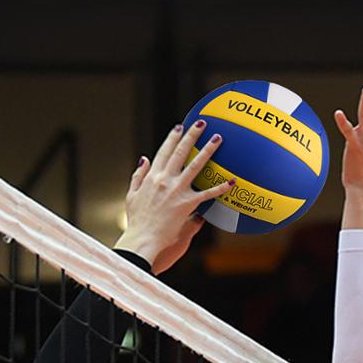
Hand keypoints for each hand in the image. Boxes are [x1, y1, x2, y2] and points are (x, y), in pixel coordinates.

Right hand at [113, 120, 235, 274]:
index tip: (179, 128)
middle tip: (202, 124)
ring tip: (218, 139)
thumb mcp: (131, 195)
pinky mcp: (186, 204)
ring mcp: (176, 191)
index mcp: (152, 177)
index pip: (163, 152)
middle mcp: (165, 180)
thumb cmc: (136, 221)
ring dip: (207, 150)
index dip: (172, 138)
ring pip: (195, 166)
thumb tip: (144, 159)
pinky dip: (219, 187)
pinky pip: (206, 194)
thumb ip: (138, 176)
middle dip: (191, 135)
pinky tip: (231, 181)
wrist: (142, 238)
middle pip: (180, 152)